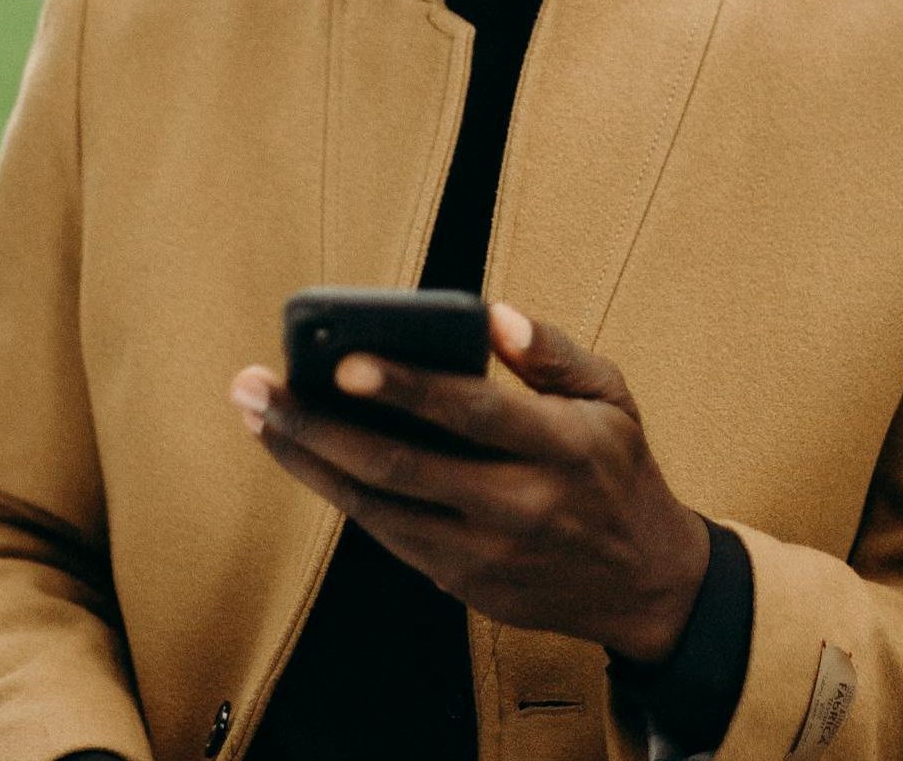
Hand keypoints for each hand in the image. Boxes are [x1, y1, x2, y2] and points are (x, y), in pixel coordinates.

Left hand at [229, 303, 708, 663]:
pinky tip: (305, 453)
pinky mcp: (463, 584)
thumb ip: (552, 352)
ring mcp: (485, 555)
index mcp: (559, 449)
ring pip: (376, 509)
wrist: (646, 585)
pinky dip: (341, 492)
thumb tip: (492, 316)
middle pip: (400, 467)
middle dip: (317, 426)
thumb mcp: (611, 397)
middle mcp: (517, 507)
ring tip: (258, 416)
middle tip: (256, 387)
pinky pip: (388, 533)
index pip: (473, 413)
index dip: (407, 388)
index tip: (345, 361)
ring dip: (308, 461)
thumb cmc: (618, 471)